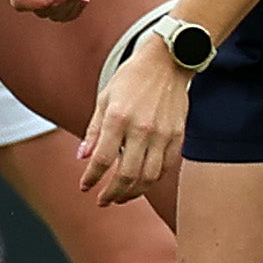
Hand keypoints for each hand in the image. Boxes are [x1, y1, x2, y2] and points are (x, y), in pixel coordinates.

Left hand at [79, 15, 190, 204]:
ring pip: (150, 177)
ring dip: (134, 192)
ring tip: (121, 197)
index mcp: (118, 118)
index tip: (84, 187)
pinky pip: (167, 167)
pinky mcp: (179, 136)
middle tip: (103, 200)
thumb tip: (83, 157)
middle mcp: (142, 129)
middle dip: (113, 193)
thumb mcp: (104, 99)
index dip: (92, 178)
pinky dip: (154, 180)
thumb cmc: (131, 79)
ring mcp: (163, 134)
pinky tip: (143, 183)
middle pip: (127, 174)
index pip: (103, 159)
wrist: (167, 62)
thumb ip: (94, 131)